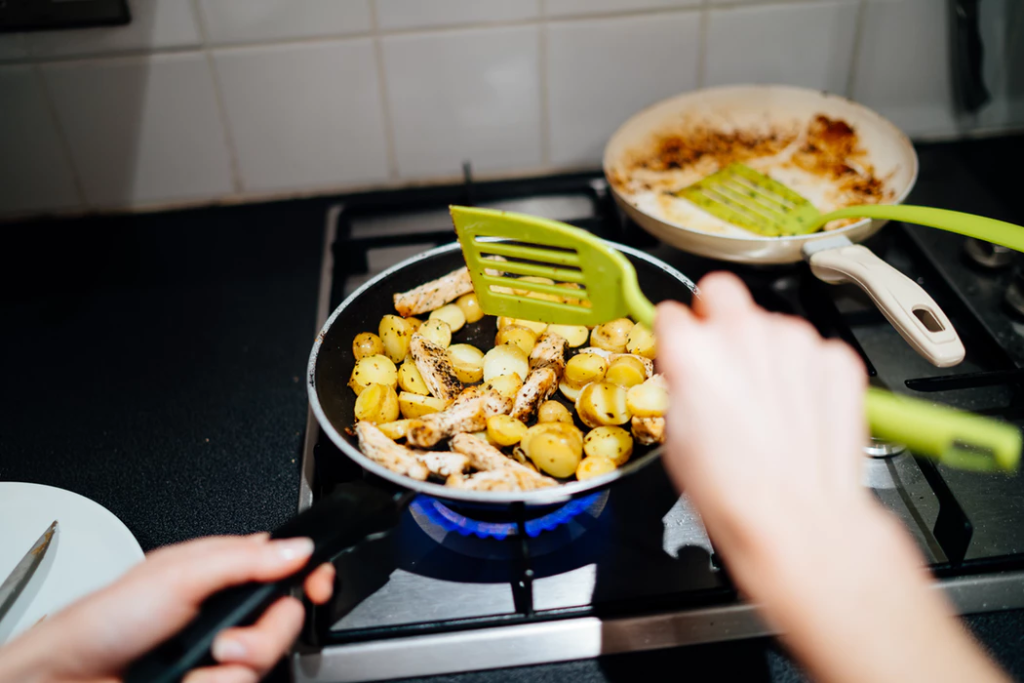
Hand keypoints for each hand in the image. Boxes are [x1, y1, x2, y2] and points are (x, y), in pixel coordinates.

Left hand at [0, 534, 335, 682]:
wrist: (72, 678)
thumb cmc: (109, 618)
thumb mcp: (180, 574)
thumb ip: (244, 559)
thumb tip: (298, 548)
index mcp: (225, 569)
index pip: (288, 566)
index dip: (311, 575)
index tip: (319, 585)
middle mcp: (228, 610)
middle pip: (285, 619)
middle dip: (263, 636)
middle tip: (229, 641)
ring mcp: (220, 653)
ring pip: (265, 661)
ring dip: (232, 668)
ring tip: (200, 662)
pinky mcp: (212, 682)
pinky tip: (187, 678)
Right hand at [655, 272, 1008, 682]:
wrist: (798, 518)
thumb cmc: (733, 490)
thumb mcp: (676, 433)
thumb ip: (683, 382)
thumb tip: (690, 372)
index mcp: (693, 350)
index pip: (674, 311)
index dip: (676, 333)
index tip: (682, 346)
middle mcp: (745, 333)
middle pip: (723, 291)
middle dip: (717, 313)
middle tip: (721, 353)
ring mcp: (796, 342)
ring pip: (773, 323)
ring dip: (767, 351)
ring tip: (768, 403)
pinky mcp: (837, 359)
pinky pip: (814, 351)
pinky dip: (806, 373)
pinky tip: (799, 411)